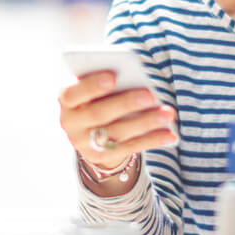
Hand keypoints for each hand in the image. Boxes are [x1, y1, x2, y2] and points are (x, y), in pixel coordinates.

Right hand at [58, 72, 176, 170]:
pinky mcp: (101, 157)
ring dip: (145, 123)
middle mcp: (70, 123)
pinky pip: (129, 148)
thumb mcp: (94, 87)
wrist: (90, 129)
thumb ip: (107, 81)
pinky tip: (170, 134)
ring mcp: (84, 143)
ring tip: (168, 113)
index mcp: (65, 100)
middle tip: (150, 95)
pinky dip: (151, 140)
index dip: (91, 86)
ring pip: (117, 133)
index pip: (72, 93)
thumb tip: (136, 81)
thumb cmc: (98, 95)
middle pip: (98, 114)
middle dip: (125, 103)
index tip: (113, 77)